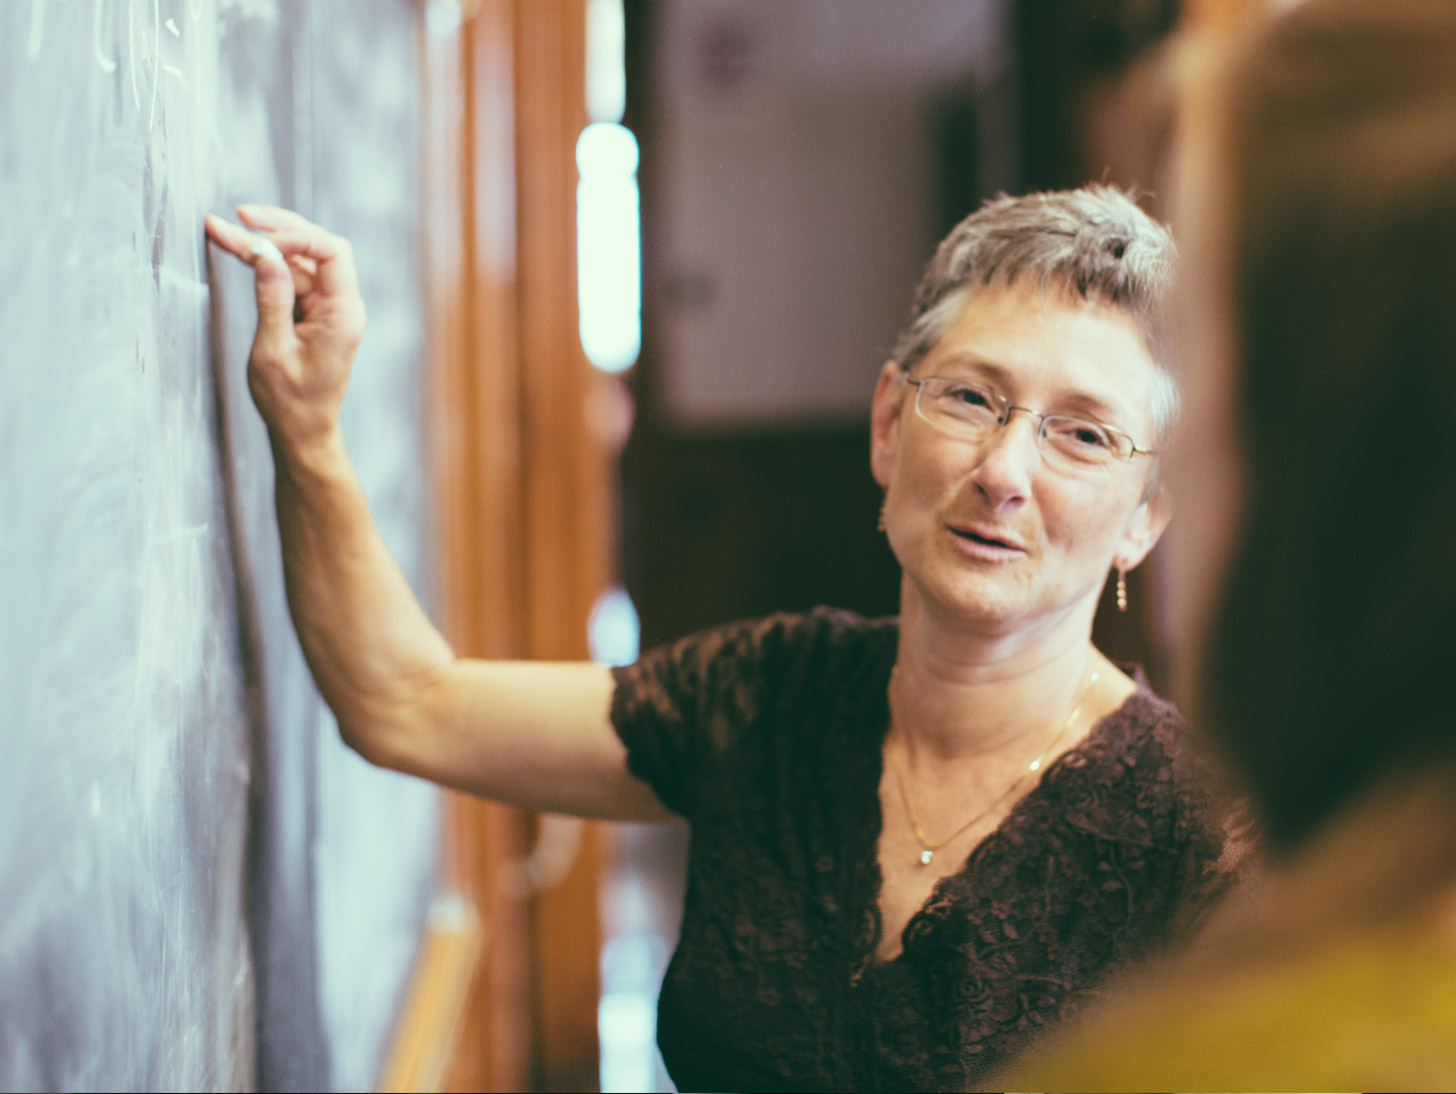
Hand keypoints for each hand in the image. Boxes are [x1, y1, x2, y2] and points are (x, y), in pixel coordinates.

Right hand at [204, 205, 365, 451]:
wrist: (301, 430)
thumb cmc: (289, 400)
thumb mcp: (272, 350)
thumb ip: (271, 299)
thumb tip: (266, 255)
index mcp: (343, 313)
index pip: (331, 252)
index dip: (296, 236)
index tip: (258, 238)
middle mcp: (342, 306)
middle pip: (317, 248)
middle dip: (278, 228)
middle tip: (238, 215)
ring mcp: (328, 308)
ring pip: (298, 261)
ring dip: (263, 245)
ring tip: (220, 229)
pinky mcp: (313, 313)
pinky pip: (291, 279)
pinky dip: (265, 265)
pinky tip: (238, 250)